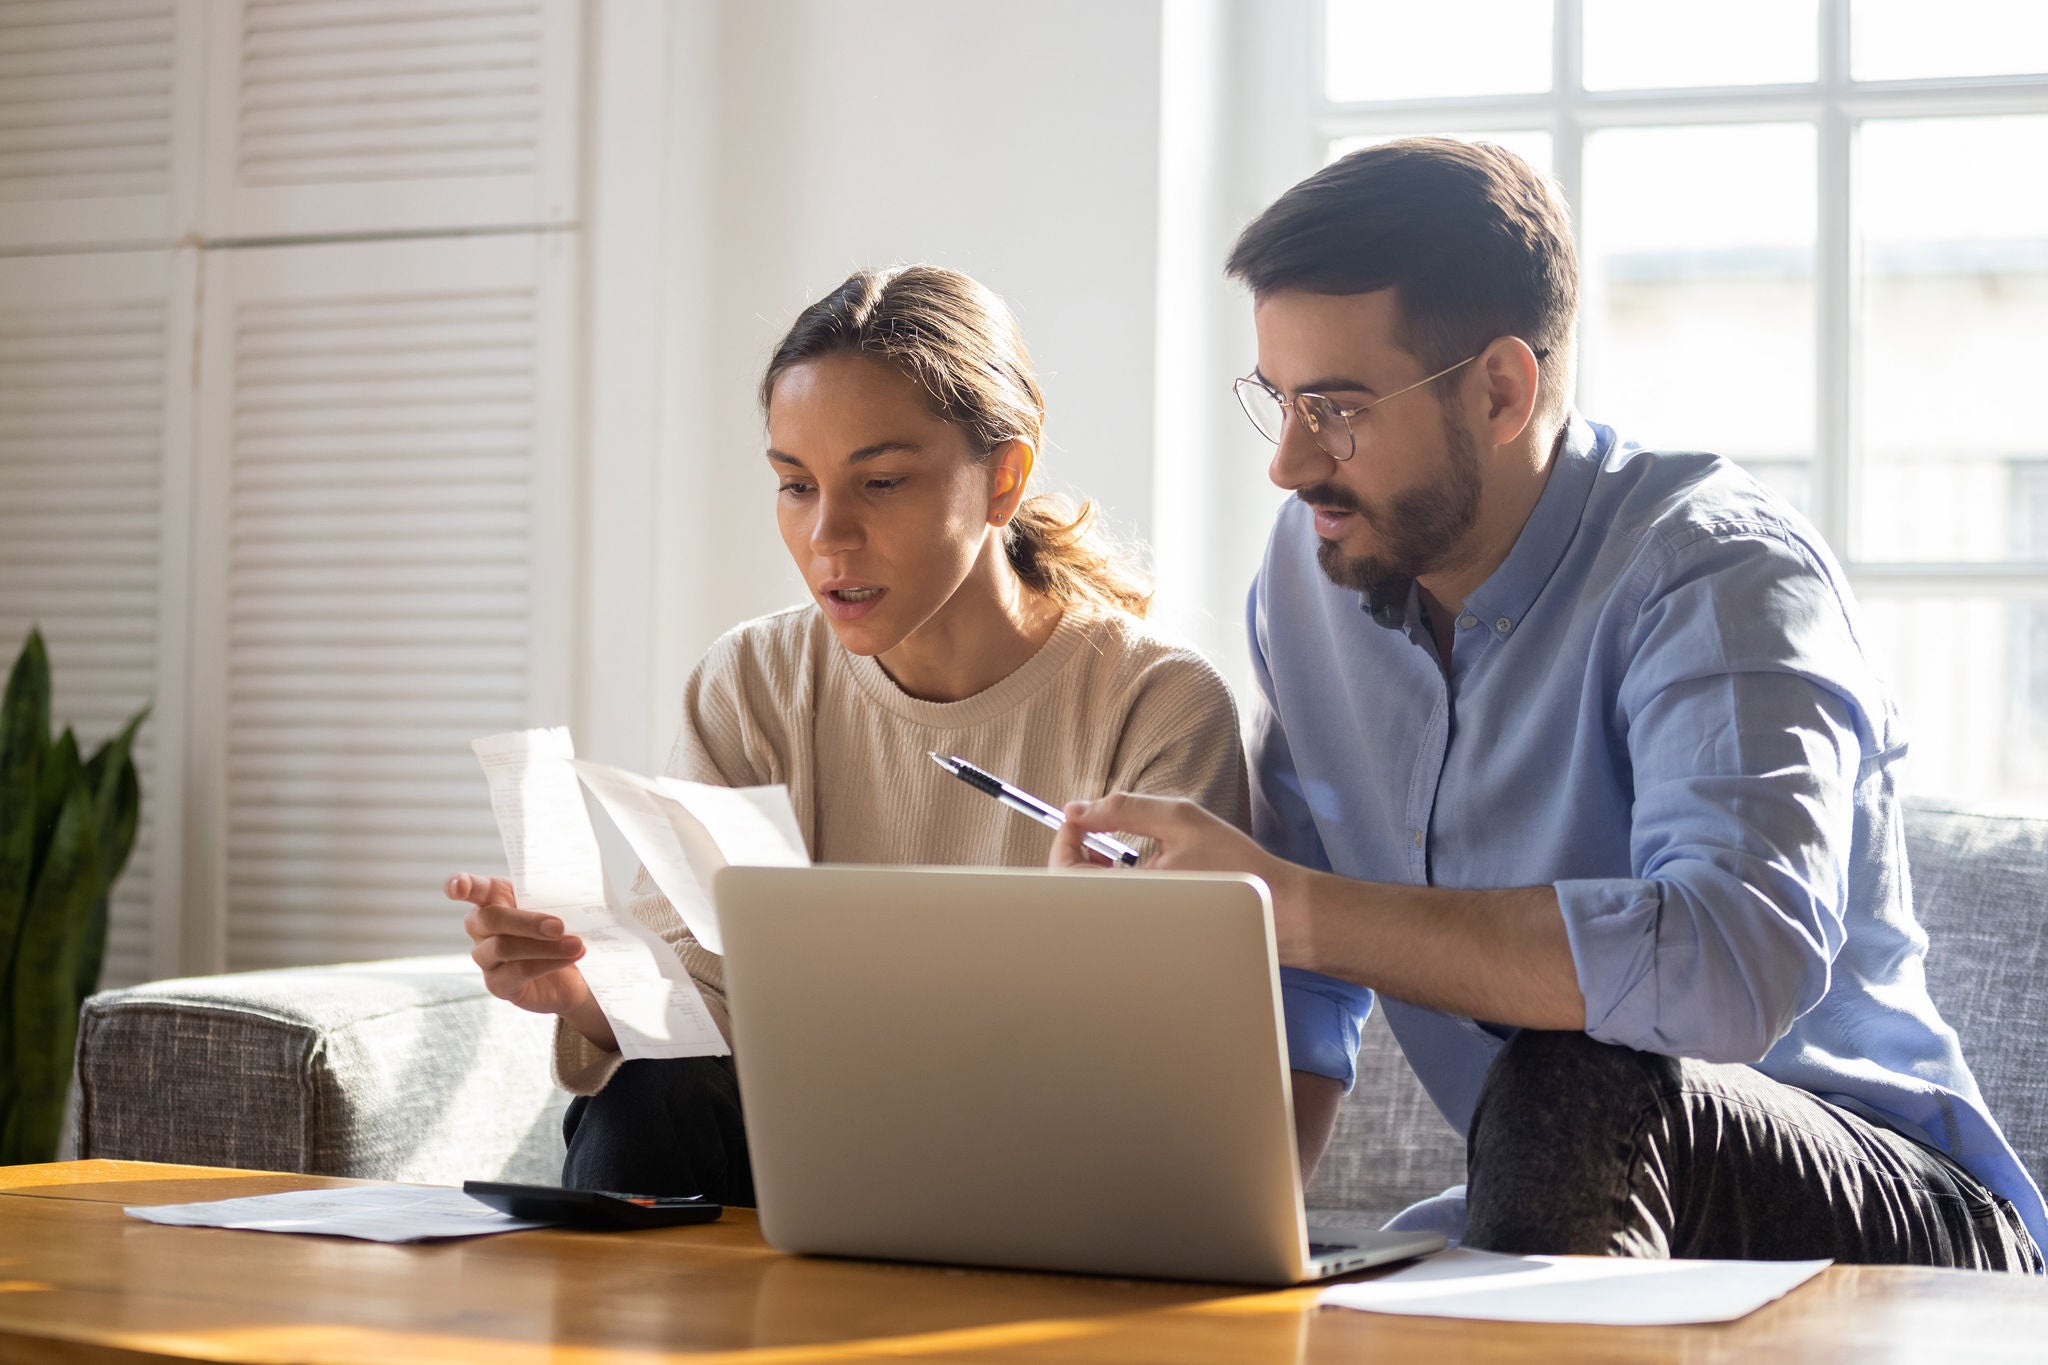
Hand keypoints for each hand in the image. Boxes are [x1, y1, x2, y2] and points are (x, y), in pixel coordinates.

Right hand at [446, 873, 607, 1040]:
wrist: (574, 974)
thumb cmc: (561, 931)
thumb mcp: (561, 909)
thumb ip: (554, 898)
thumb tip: (571, 894)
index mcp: (494, 898)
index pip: (473, 888)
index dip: (461, 885)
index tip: (458, 886)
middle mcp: (481, 928)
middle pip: (491, 918)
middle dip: (527, 922)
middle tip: (559, 926)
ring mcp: (485, 957)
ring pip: (503, 947)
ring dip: (544, 946)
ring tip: (576, 945)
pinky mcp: (497, 984)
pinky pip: (517, 972)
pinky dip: (547, 963)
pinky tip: (569, 959)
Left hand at [1049, 793, 1314, 966]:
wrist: (1274, 909)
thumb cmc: (1233, 864)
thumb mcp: (1180, 819)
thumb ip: (1124, 809)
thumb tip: (1078, 809)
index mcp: (1129, 892)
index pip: (1065, 873)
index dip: (1062, 839)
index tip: (1076, 817)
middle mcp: (1127, 917)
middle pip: (1070, 889)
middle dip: (1074, 852)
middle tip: (1092, 829)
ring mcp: (1138, 928)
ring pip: (1090, 899)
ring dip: (1090, 867)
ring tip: (1112, 846)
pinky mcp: (1148, 932)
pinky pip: (1112, 907)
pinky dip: (1110, 882)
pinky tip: (1132, 866)